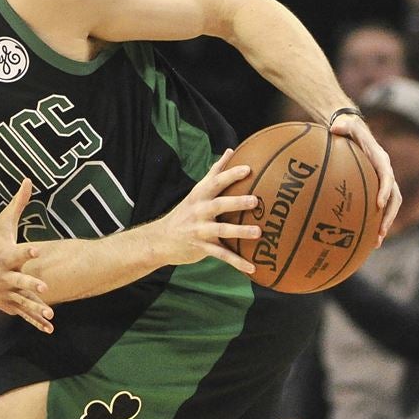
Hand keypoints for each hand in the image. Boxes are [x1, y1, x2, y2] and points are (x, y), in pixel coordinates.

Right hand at [0, 179, 53, 331]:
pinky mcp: (4, 302)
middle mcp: (3, 274)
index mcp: (4, 255)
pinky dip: (33, 321)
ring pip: (21, 301)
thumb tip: (29, 180)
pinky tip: (48, 328)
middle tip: (44, 287)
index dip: (26, 250)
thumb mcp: (2, 223)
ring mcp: (3, 290)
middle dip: (29, 284)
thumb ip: (18, 203)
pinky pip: (21, 312)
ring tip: (50, 315)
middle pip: (18, 280)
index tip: (36, 248)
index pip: (16, 251)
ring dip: (35, 308)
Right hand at [150, 149, 262, 273]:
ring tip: (258, 232)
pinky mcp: (201, 248)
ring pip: (221, 230)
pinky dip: (237, 262)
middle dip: (236, 202)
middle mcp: (199, 211)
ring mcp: (199, 230)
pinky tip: (252, 268)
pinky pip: (221, 255)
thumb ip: (214, 172)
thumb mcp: (197, 192)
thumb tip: (230, 150)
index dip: (230, 175)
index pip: (215, 182)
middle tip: (255, 201)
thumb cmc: (185, 213)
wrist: (160, 240)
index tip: (248, 169)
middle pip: (218, 204)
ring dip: (239, 231)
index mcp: (199, 196)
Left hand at [330, 113, 400, 244]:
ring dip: (385, 224)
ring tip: (375, 242)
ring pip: (390, 206)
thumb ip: (342, 126)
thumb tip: (333, 127)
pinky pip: (378, 207)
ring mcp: (382, 182)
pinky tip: (363, 238)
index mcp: (380, 159)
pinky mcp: (375, 188)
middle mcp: (385, 172)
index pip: (386, 176)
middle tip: (379, 232)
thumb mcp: (345, 125)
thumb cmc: (347, 129)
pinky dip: (374, 221)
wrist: (353, 130)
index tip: (378, 203)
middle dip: (388, 215)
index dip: (384, 190)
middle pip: (394, 197)